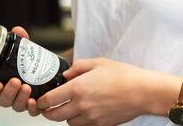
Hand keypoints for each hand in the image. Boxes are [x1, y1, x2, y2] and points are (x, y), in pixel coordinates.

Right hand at [0, 26, 40, 116]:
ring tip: (27, 87)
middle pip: (3, 100)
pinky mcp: (35, 106)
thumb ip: (21, 41)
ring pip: (16, 106)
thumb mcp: (25, 50)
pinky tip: (34, 102)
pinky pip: (31, 112)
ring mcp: (22, 101)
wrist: (50, 71)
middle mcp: (10, 94)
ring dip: (20, 98)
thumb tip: (18, 30)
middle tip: (16, 81)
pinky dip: (32, 108)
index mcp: (3, 81)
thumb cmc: (31, 63)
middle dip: (8, 92)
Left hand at [38, 58, 179, 125]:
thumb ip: (77, 67)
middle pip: (55, 116)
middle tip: (47, 107)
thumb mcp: (98, 63)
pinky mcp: (100, 125)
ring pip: (68, 123)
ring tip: (67, 108)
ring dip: (64, 117)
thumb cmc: (123, 75)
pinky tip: (82, 113)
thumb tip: (66, 75)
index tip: (40, 99)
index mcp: (78, 88)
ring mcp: (91, 117)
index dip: (42, 101)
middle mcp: (82, 105)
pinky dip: (78, 122)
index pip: (50, 99)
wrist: (142, 91)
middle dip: (48, 112)